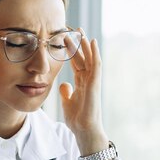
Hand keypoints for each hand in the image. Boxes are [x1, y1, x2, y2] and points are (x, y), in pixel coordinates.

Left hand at [59, 28, 108, 154]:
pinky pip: (96, 66)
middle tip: (73, 29)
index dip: (71, 51)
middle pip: (83, 58)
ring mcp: (92, 81)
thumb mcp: (68, 103)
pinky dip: (94, 53)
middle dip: (78, 44)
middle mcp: (88, 80)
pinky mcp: (95, 84)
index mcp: (81, 83)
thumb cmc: (78, 119)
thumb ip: (66, 93)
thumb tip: (63, 85)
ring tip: (80, 31)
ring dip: (85, 44)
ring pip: (89, 58)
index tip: (64, 39)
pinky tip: (92, 42)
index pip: (76, 63)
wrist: (84, 130)